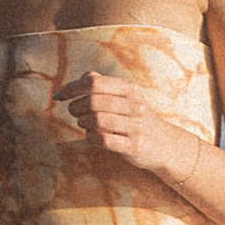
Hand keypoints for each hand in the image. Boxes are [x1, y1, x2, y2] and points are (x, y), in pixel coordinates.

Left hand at [65, 72, 205, 187]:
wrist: (164, 144)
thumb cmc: (136, 118)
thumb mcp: (125, 96)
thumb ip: (102, 85)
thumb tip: (83, 78)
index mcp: (129, 89)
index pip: (93, 83)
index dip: (71, 88)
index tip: (59, 97)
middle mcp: (134, 105)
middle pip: (92, 101)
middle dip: (75, 107)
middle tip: (74, 112)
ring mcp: (135, 126)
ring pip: (96, 120)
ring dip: (82, 122)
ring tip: (83, 123)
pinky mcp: (133, 146)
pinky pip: (103, 140)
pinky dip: (91, 137)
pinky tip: (92, 136)